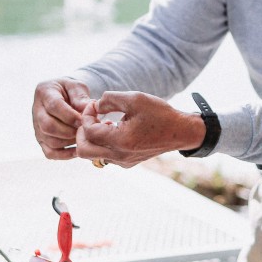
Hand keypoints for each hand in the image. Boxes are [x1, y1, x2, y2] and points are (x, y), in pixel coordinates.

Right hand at [32, 78, 92, 159]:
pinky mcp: (41, 139)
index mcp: (45, 92)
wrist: (63, 95)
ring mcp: (37, 127)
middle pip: (48, 126)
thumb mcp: (77, 87)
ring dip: (69, 142)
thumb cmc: (71, 91)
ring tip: (83, 137)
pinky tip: (78, 151)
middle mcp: (37, 110)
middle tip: (84, 130)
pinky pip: (50, 153)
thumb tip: (87, 109)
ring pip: (50, 141)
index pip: (54, 106)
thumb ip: (81, 97)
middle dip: (70, 131)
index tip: (84, 120)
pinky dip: (65, 155)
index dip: (70, 115)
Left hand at [75, 91, 205, 167]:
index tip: (94, 105)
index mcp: (120, 140)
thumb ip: (110, 99)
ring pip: (92, 155)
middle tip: (91, 118)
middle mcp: (120, 155)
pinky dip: (102, 144)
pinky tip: (114, 130)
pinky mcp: (128, 163)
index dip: (86, 115)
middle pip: (83, 150)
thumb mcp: (135, 99)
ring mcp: (123, 162)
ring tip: (104, 123)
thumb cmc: (160, 114)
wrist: (181, 132)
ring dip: (92, 139)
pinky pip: (105, 156)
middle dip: (81, 132)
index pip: (88, 132)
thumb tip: (95, 105)